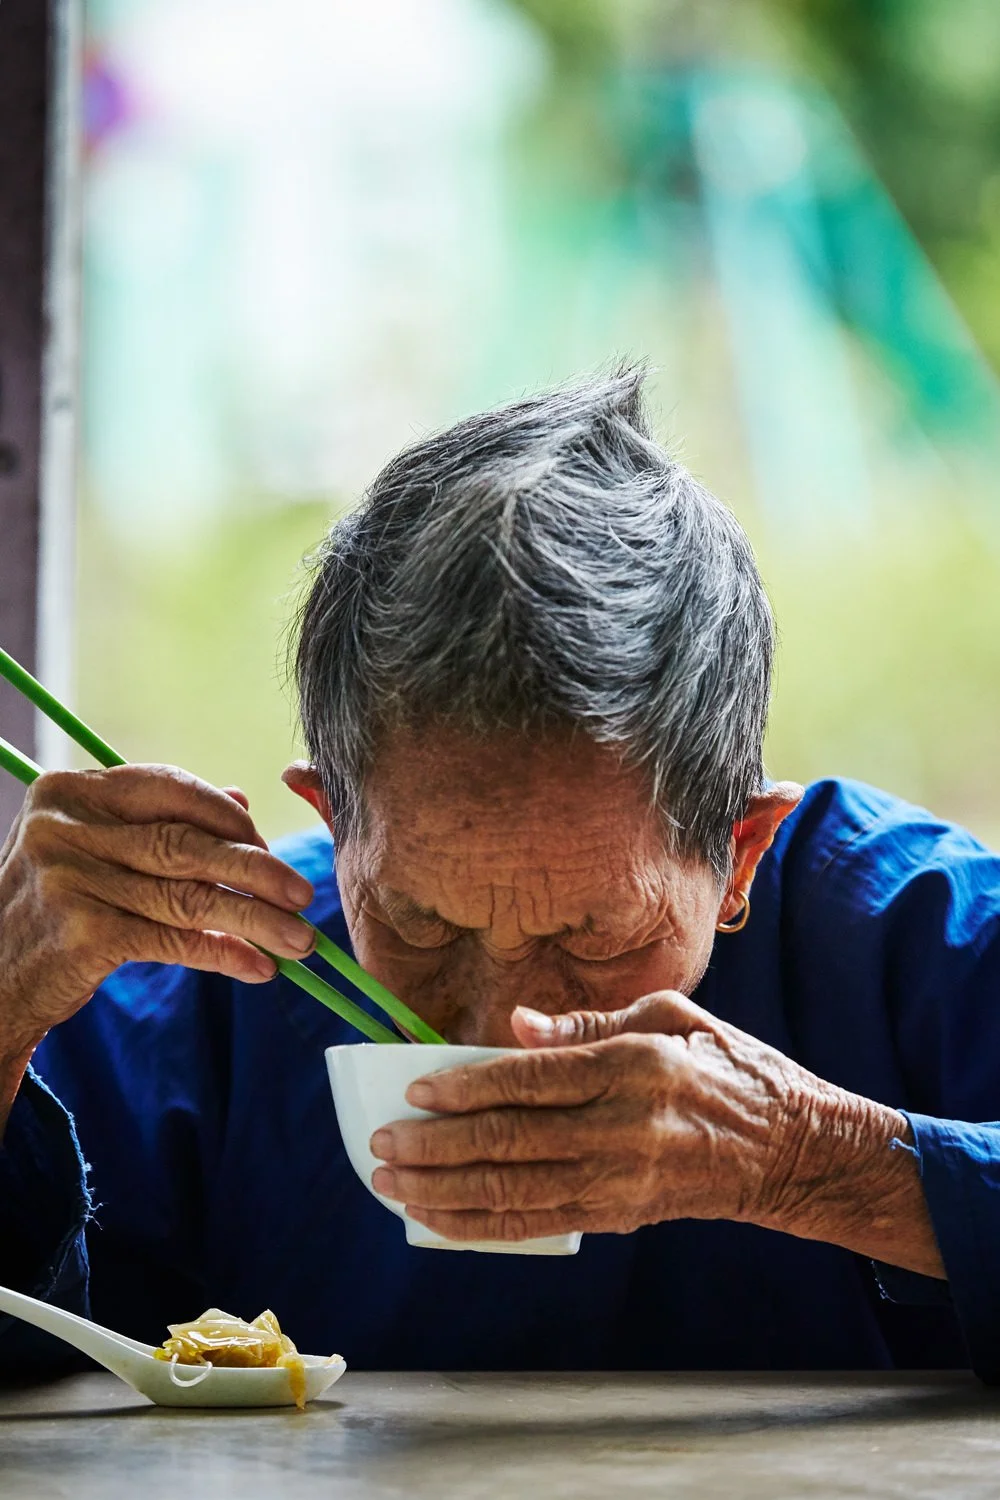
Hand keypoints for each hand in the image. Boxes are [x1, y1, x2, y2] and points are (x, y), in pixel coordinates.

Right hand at [0, 765, 314, 1066]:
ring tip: (298, 939)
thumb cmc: (54, 909)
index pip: (170, 789)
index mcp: (70, 792)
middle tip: (303, 893)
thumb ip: (157, 820)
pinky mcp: (82, 935)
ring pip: (187, 897)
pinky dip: (222, 954)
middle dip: (256, 870)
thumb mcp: (92, 850)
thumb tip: (239, 800)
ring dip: (255, 920)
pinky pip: (173, 941)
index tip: (268, 845)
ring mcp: (71, 881)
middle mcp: (66, 829)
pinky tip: (257, 967)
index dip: (228, 818)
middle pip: (185, 844)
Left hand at [370, 991, 944, 1276]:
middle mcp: (622, 1127)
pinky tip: (438, 1219)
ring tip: (392, 1184)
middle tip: (381, 1143)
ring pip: (513, 1190)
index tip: (416, 1089)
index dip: (467, 1086)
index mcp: (633, 1065)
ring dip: (444, 1191)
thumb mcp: (671, 1016)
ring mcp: (618, 1179)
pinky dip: (481, 1226)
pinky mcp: (617, 1215)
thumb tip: (515, 1026)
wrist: (786, 1149)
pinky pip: (536, 1224)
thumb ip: (588, 1023)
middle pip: (510, 1141)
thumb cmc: (726, 1067)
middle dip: (436, 1146)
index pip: (532, 1079)